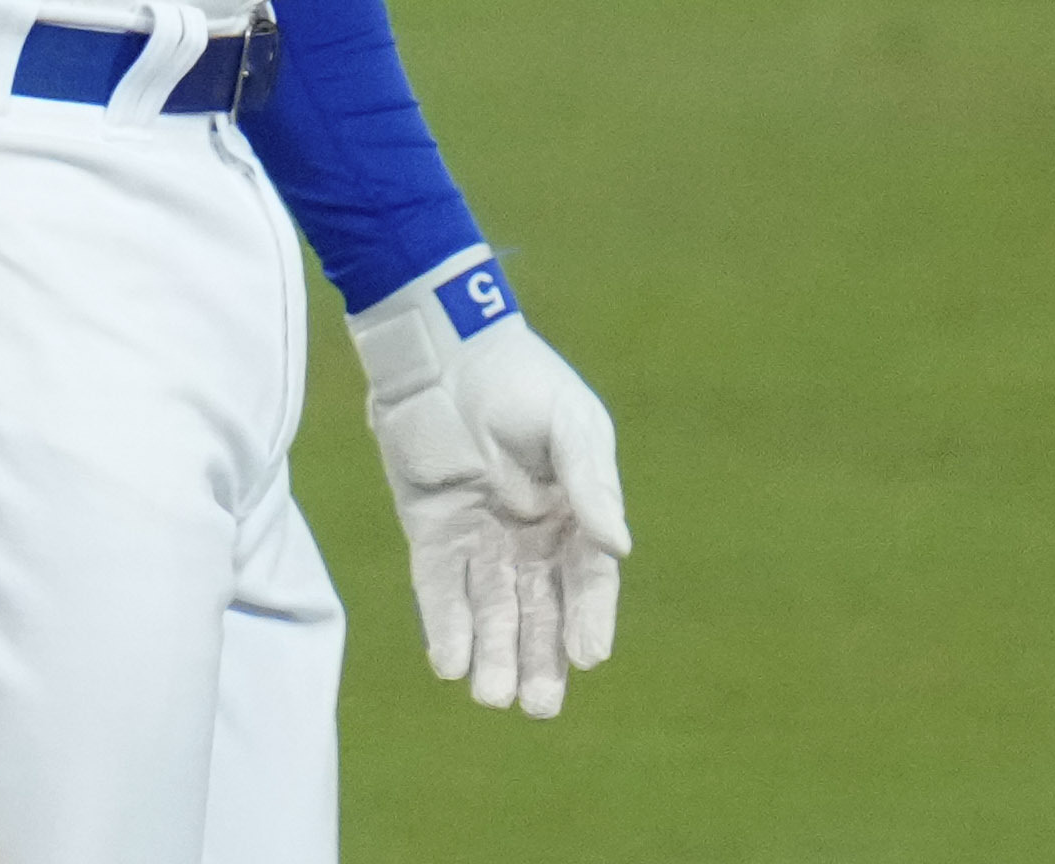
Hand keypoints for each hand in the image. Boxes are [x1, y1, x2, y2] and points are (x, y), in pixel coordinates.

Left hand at [350, 253, 629, 717]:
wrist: (442, 347)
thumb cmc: (520, 379)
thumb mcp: (569, 423)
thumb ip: (590, 483)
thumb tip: (620, 547)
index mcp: (575, 512)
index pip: (588, 580)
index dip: (589, 619)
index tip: (588, 657)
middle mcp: (530, 536)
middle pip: (539, 610)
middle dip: (539, 659)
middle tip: (537, 707)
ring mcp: (481, 536)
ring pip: (491, 611)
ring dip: (493, 654)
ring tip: (492, 698)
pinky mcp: (433, 532)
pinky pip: (441, 588)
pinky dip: (446, 626)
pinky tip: (450, 663)